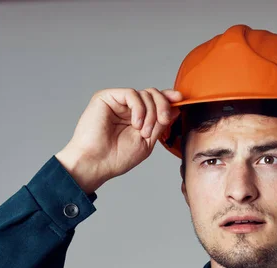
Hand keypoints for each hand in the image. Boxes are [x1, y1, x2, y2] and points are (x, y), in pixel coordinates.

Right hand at [55, 88, 181, 193]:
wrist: (96, 163)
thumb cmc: (117, 157)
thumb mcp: (147, 141)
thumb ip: (160, 124)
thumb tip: (175, 108)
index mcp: (137, 117)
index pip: (155, 102)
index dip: (168, 98)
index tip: (180, 98)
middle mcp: (127, 108)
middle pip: (153, 94)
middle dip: (163, 107)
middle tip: (163, 122)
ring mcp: (117, 102)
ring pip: (145, 94)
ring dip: (150, 113)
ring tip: (143, 132)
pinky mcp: (106, 97)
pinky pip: (132, 94)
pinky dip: (139, 108)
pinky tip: (135, 124)